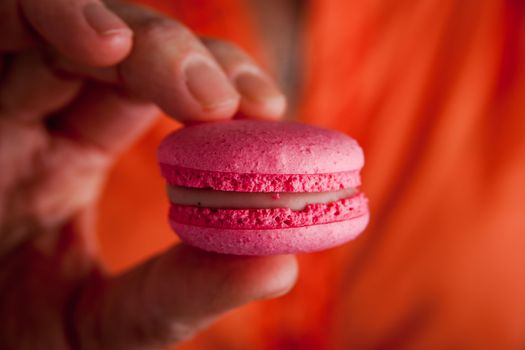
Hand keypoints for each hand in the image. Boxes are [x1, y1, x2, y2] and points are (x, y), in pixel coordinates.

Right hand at [0, 0, 295, 348]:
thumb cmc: (10, 341)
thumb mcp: (109, 323)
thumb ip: (184, 292)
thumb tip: (281, 264)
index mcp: (74, 154)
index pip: (159, 94)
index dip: (221, 89)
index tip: (269, 113)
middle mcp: (37, 116)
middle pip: (126, 49)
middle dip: (192, 62)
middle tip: (238, 105)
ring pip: (70, 23)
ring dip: (143, 38)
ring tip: (199, 93)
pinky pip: (2, 17)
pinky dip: (56, 15)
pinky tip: (107, 44)